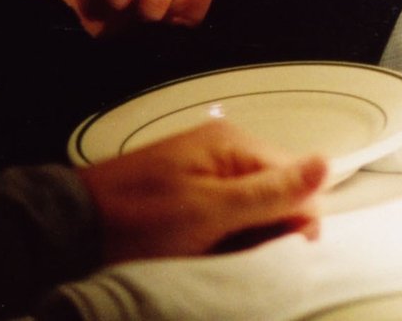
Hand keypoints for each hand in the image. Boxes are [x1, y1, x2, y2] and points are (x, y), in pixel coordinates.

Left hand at [77, 120, 326, 263]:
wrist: (71, 230)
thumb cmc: (141, 221)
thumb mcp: (210, 211)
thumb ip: (271, 192)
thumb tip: (329, 162)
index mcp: (235, 144)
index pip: (298, 179)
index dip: (296, 220)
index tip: (275, 254)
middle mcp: (226, 150)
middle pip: (277, 194)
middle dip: (268, 231)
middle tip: (238, 257)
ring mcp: (206, 170)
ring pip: (253, 210)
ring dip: (245, 238)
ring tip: (218, 257)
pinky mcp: (189, 193)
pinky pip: (227, 215)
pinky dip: (224, 238)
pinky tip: (207, 253)